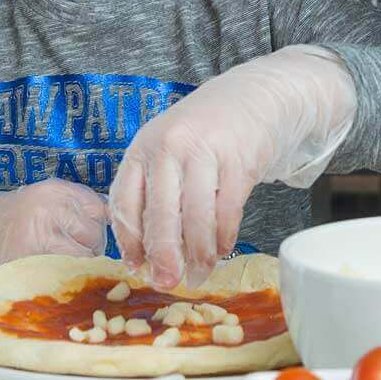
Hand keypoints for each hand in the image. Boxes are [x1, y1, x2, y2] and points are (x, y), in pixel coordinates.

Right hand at [0, 178, 108, 286]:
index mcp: (55, 190)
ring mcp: (42, 232)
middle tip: (63, 256)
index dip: (94, 229)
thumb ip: (74, 210)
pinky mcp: (33, 258)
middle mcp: (51, 206)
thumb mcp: (40, 203)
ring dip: (77, 266)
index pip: (100, 210)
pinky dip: (63, 278)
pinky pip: (66, 272)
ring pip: (85, 256)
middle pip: (96, 235)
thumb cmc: (5, 224)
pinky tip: (46, 275)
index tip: (83, 239)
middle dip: (88, 250)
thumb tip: (116, 225)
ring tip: (52, 265)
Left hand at [110, 46, 355, 289]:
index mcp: (143, 147)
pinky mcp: (239, 160)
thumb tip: (144, 252)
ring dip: (198, 254)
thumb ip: (154, 191)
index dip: (129, 241)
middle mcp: (168, 147)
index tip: (136, 267)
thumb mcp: (167, 150)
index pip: (125, 202)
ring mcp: (204, 152)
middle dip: (164, 257)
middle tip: (167, 283)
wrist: (255, 96)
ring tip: (199, 274)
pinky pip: (228, 211)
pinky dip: (223, 237)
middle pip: (160, 215)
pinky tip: (221, 250)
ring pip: (196, 218)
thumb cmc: (204, 131)